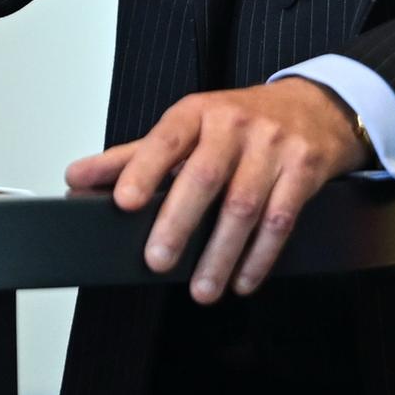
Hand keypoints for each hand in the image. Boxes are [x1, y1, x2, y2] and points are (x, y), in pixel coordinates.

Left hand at [65, 79, 371, 302]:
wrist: (316, 106)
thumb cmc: (242, 123)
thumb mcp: (188, 129)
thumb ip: (133, 156)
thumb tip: (77, 177)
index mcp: (200, 114)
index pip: (166, 138)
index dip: (144, 169)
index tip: (124, 201)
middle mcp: (237, 124)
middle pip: (205, 176)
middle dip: (179, 223)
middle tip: (158, 262)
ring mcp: (274, 145)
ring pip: (244, 204)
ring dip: (221, 254)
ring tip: (202, 288)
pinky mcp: (304, 167)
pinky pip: (281, 217)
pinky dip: (260, 256)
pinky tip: (243, 279)